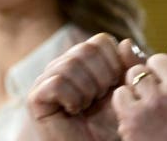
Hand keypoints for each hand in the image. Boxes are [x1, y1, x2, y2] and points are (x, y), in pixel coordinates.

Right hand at [27, 33, 145, 140]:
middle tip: (99, 98)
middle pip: (86, 49)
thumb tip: (125, 42)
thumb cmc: (111, 125)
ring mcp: (47, 79)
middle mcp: (63, 64)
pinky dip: (72, 99)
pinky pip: (56, 83)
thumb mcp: (127, 92)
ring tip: (86, 106)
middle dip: (102, 77)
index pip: (101, 41)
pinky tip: (74, 111)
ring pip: (70, 64)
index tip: (114, 86)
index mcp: (84, 59)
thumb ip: (131, 66)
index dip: (114, 63)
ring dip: (87, 90)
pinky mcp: (35, 97)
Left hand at [112, 44, 166, 140]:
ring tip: (149, 111)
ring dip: (138, 90)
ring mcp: (157, 100)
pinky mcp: (135, 115)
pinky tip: (136, 119)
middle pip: (156, 60)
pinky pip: (121, 94)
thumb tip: (126, 43)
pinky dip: (124, 106)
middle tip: (161, 102)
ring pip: (135, 74)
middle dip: (154, 77)